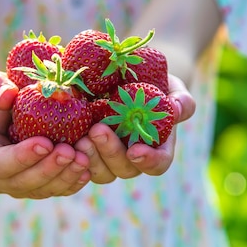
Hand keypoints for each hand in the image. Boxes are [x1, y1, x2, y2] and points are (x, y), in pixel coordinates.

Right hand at [0, 70, 90, 198]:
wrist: (4, 116)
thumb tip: (7, 94)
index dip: (22, 157)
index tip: (45, 142)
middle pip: (23, 182)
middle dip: (48, 168)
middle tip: (70, 151)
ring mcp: (18, 186)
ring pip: (42, 189)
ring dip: (64, 176)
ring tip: (83, 158)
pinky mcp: (38, 187)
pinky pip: (56, 190)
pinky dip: (72, 181)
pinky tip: (87, 168)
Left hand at [74, 74, 195, 182]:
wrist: (123, 75)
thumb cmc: (153, 83)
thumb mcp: (170, 86)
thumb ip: (180, 99)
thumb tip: (177, 109)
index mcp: (157, 147)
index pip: (158, 164)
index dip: (149, 162)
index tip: (135, 150)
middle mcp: (132, 158)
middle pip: (125, 169)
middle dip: (110, 152)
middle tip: (97, 131)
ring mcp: (107, 157)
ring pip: (100, 171)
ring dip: (90, 157)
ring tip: (79, 137)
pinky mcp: (86, 150)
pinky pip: (79, 162)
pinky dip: (73, 154)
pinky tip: (66, 139)